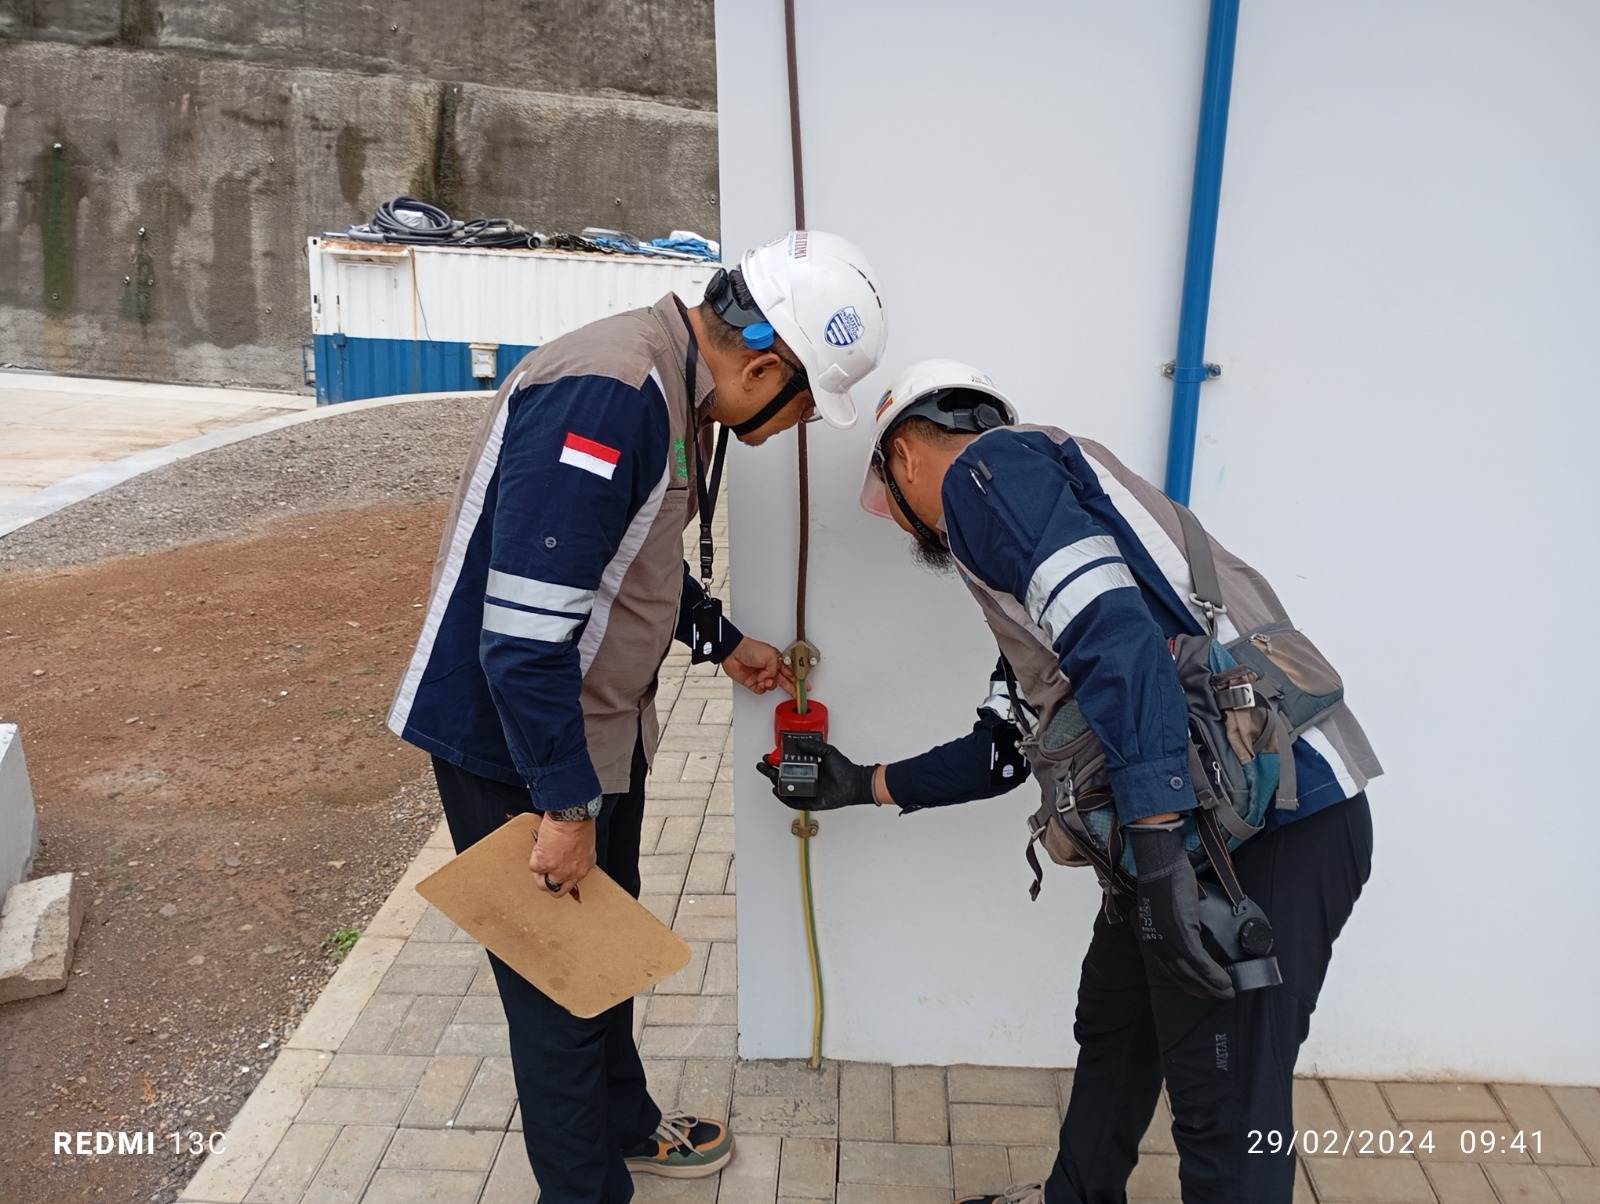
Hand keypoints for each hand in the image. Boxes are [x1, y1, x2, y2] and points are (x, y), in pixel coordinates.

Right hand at [528, 815, 596, 896]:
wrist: (571, 814)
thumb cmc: (580, 821)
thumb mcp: (585, 842)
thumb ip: (576, 854)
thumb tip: (566, 855)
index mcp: (585, 866)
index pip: (572, 882)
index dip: (562, 878)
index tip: (557, 874)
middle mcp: (573, 872)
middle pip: (558, 891)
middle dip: (549, 884)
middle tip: (544, 873)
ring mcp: (558, 870)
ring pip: (543, 884)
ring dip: (539, 874)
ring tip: (539, 859)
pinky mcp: (544, 863)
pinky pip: (534, 867)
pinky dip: (534, 856)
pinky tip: (540, 846)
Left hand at [720, 636, 796, 696]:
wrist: (733, 653)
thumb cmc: (750, 649)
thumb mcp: (770, 656)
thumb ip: (775, 669)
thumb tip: (772, 678)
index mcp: (776, 660)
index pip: (791, 671)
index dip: (798, 679)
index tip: (805, 686)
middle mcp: (769, 668)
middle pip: (785, 681)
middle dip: (792, 688)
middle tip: (798, 695)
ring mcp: (761, 676)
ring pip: (772, 686)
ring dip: (770, 684)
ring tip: (766, 680)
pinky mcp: (753, 682)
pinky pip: (761, 690)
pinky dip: (761, 688)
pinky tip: (760, 682)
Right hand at [756, 735, 878, 810]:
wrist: (855, 783)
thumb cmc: (844, 768)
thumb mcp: (827, 751)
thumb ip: (813, 747)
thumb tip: (798, 742)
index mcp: (809, 767)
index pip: (788, 764)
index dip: (777, 760)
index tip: (768, 755)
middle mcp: (806, 779)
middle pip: (783, 776)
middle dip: (770, 771)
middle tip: (762, 765)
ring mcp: (807, 790)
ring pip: (787, 788)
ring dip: (776, 782)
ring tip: (769, 775)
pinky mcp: (810, 802)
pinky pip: (794, 801)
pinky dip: (785, 797)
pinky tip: (778, 791)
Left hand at [1127, 821, 1234, 999]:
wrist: (1161, 862)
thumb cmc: (1163, 878)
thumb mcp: (1162, 906)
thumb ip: (1172, 920)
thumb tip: (1191, 924)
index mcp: (1149, 938)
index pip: (1168, 970)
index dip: (1186, 983)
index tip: (1201, 990)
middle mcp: (1155, 944)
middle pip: (1181, 976)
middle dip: (1201, 989)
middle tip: (1219, 996)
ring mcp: (1168, 941)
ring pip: (1192, 973)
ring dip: (1212, 986)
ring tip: (1228, 992)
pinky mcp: (1182, 934)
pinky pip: (1200, 962)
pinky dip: (1214, 975)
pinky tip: (1225, 981)